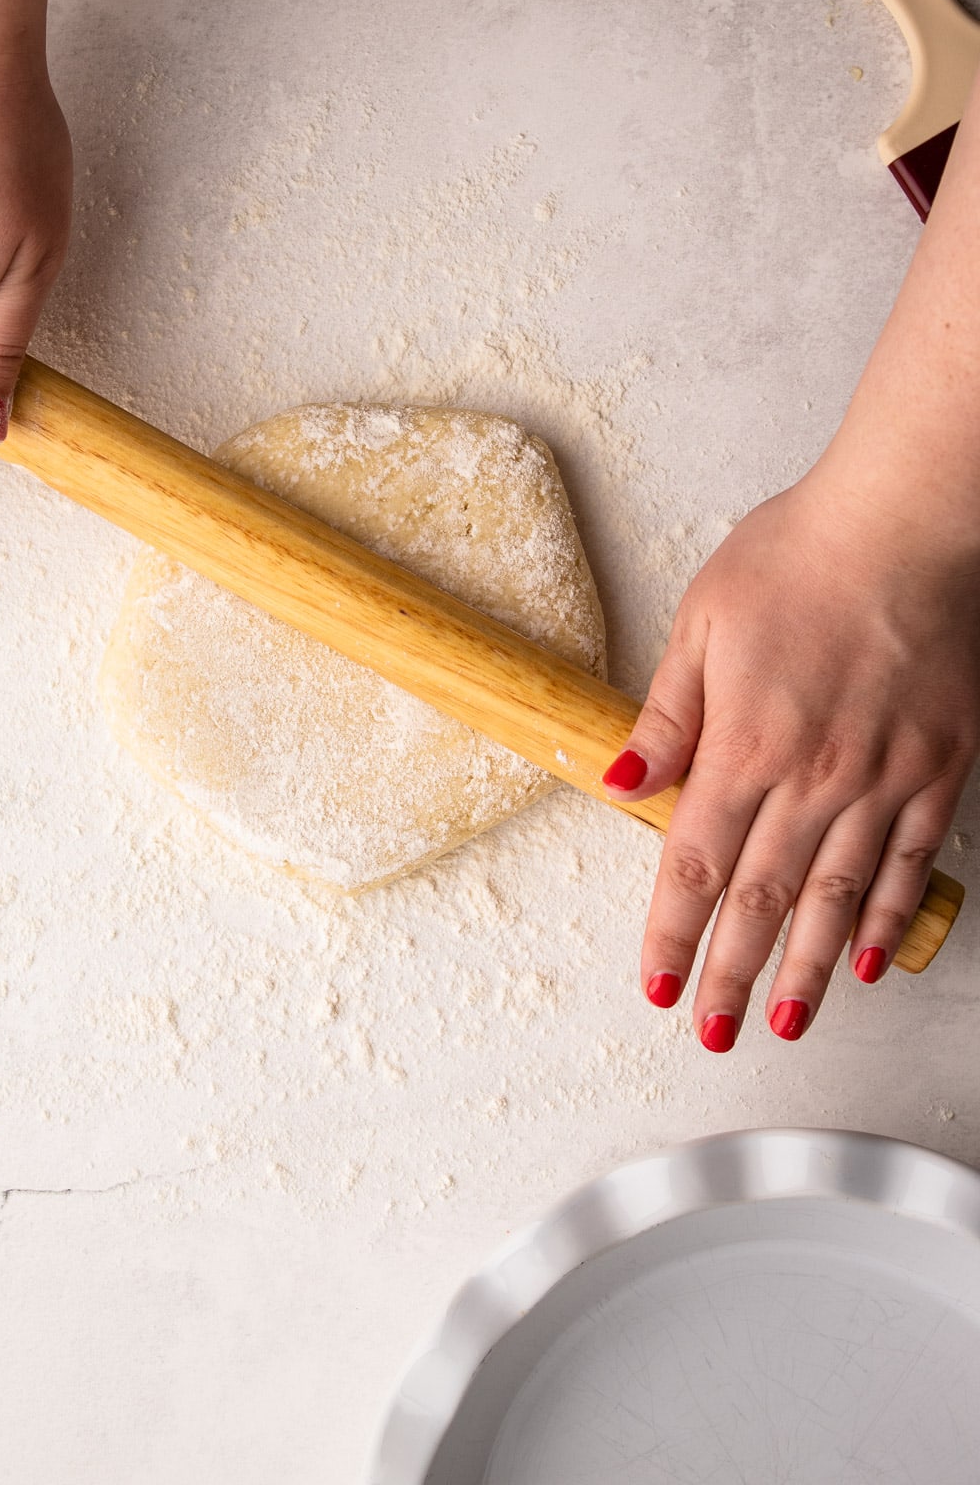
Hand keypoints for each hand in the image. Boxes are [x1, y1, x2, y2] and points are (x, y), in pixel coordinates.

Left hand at [603, 470, 979, 1047]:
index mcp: (745, 743)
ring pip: (835, 899)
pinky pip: (909, 863)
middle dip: (731, 975)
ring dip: (803, 969)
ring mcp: (883, 779)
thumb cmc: (798, 556)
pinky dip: (885, 918)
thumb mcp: (702, 622)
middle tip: (713, 1032)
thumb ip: (665, 714)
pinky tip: (865, 960)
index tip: (658, 985)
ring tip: (784, 1022)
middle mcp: (815, 777)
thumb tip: (616, 782)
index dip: (674, 934)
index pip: (695, 865)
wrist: (906, 522)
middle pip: (761, 899)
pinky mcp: (938, 769)